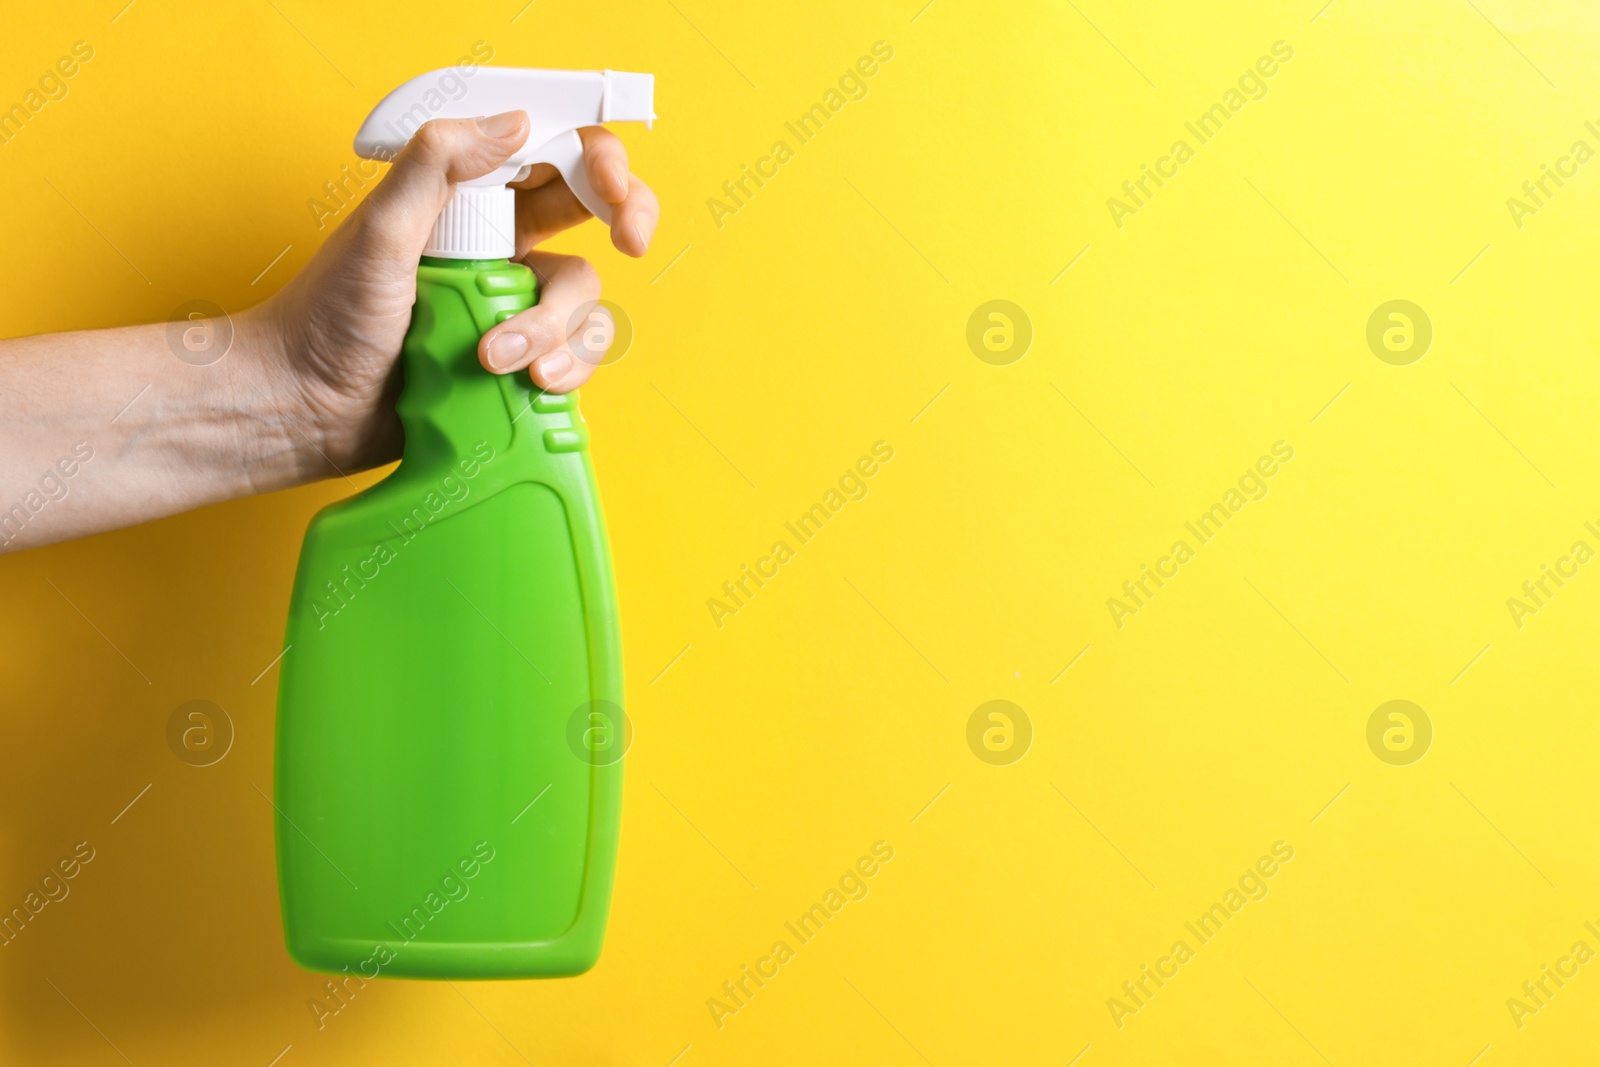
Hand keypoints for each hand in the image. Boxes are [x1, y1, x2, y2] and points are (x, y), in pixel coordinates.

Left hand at [256, 110, 658, 472]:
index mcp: (467, 202)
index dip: (601, 165)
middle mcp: (498, 248)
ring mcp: (510, 309)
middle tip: (632, 243)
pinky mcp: (516, 367)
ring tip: (500, 360)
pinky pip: (572, 358)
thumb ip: (437, 166)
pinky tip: (530, 386)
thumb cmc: (325, 319)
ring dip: (559, 328)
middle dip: (624, 224)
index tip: (614, 193)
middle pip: (592, 220)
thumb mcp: (379, 230)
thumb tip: (517, 124)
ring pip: (583, 300)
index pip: (553, 159)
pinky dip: (565, 371)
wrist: (303, 411)